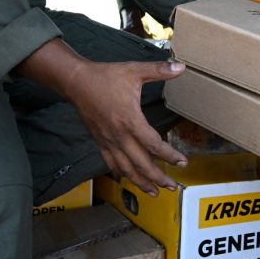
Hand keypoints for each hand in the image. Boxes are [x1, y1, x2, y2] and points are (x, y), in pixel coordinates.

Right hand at [63, 59, 187, 195]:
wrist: (77, 82)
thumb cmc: (105, 76)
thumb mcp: (134, 70)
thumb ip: (159, 70)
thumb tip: (181, 66)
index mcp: (130, 120)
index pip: (153, 145)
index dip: (169, 156)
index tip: (182, 163)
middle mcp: (119, 135)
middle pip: (141, 164)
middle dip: (158, 177)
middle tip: (173, 186)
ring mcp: (108, 141)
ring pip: (126, 168)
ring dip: (141, 182)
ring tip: (154, 192)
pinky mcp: (99, 142)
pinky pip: (111, 163)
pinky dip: (122, 174)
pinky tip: (129, 179)